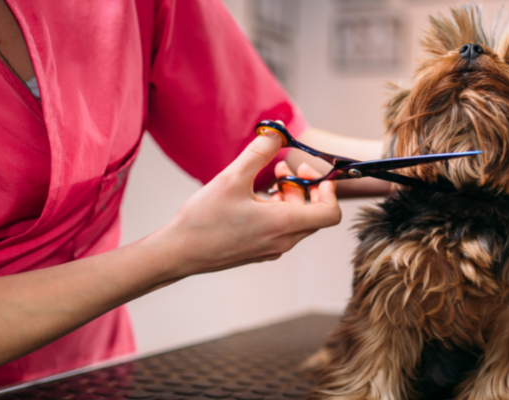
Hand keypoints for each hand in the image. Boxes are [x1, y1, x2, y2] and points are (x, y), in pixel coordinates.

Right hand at [157, 132, 341, 277]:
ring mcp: (272, 249)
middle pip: (315, 214)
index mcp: (284, 224)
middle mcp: (284, 241)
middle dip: (304, 188)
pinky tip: (254, 198)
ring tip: (268, 179)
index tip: (306, 173)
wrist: (178, 253)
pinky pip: (282, 230)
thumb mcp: (232, 177)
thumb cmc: (204, 220)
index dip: (328, 190)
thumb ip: (259, 152)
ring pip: (297, 221)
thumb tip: (277, 131)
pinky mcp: (260, 252)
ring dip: (289, 197)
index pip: (330, 213)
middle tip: (282, 170)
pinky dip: (278, 211)